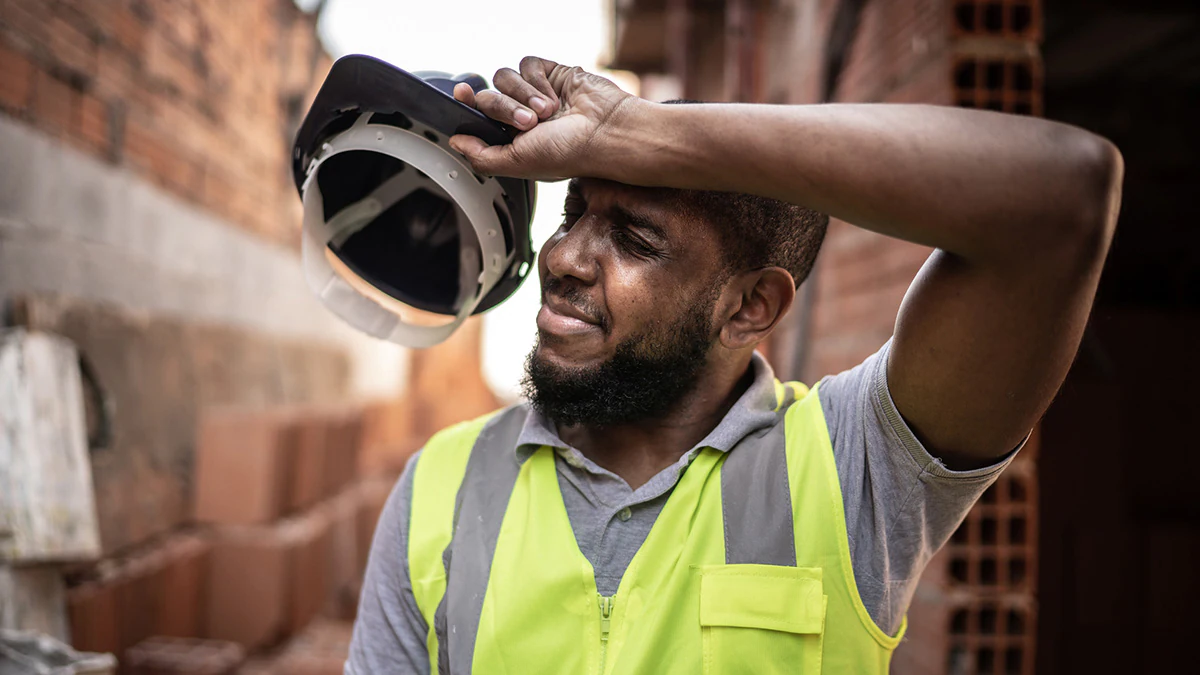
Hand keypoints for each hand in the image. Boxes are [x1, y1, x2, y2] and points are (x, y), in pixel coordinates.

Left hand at [449, 56, 634, 180]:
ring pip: (505, 78)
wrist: (605, 132)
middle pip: (489, 97)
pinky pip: (527, 65)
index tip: (461, 96)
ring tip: (547, 112)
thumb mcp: (517, 164)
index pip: (478, 117)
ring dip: (524, 95)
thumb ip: (481, 156)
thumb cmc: (570, 153)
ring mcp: (536, 93)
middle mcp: (521, 116)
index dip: (466, 105)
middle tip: (529, 123)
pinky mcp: (551, 73)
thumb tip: (456, 142)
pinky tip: (554, 96)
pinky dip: (537, 80)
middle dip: (505, 109)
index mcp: (512, 139)